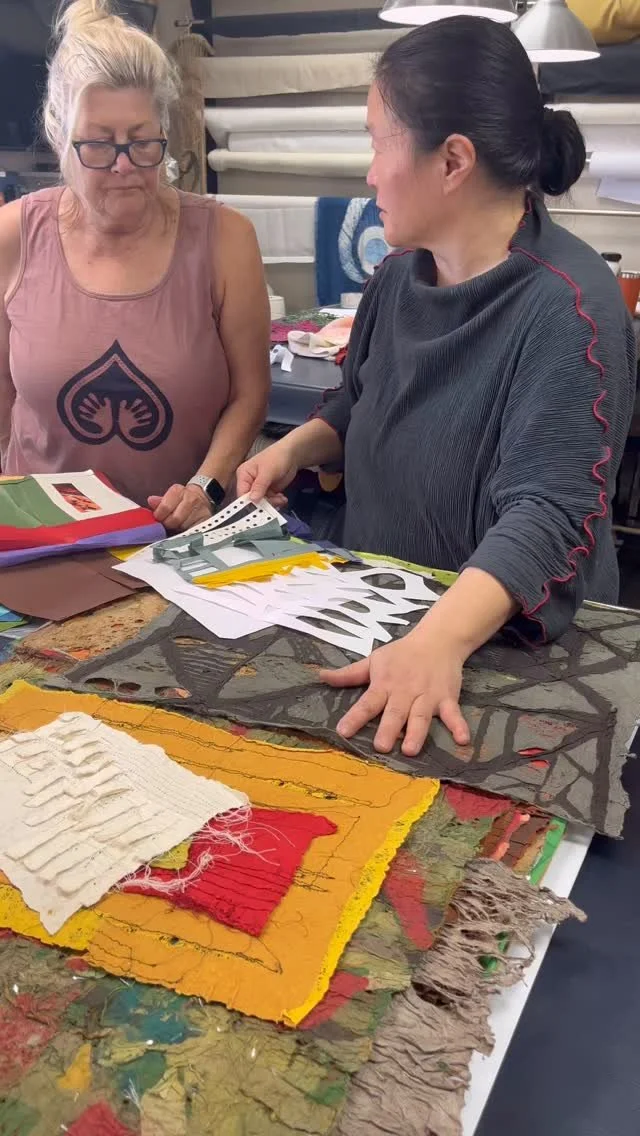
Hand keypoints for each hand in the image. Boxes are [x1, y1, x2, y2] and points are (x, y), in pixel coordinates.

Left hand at [148, 483, 211, 531]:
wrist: (202, 496)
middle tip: (167, 523)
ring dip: (178, 529)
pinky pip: (193, 531)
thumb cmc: (182, 498)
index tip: (158, 517)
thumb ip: (159, 502)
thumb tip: (151, 501)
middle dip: (168, 524)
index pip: (165, 507)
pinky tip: (185, 528)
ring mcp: (200, 509)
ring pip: (183, 527)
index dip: (159, 515)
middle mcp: (191, 498)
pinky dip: (187, 532)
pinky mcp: (206, 519)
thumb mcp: (170, 496)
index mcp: (178, 491)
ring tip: (178, 524)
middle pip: (174, 519)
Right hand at [236, 441, 298, 506]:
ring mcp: (259, 487)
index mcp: (243, 475)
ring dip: (272, 503)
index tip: (258, 509)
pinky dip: (276, 501)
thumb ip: (259, 486)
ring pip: (262, 502)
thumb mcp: (267, 471)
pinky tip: (282, 497)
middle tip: (275, 502)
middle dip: (263, 503)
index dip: (248, 503)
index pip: (242, 493)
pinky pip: (270, 501)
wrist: (292, 454)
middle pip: (251, 500)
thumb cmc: (277, 457)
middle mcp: (249, 482)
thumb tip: (252, 499)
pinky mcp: (268, 490)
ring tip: (281, 498)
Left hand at [320, 627, 469, 756]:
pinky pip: (453, 714)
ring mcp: (427, 696)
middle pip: (395, 712)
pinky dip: (459, 726)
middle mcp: (405, 692)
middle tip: (381, 746)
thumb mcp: (374, 660)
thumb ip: (349, 674)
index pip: (368, 702)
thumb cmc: (402, 654)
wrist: (438, 640)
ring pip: (421, 716)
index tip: (343, 731)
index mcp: (385, 684)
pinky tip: (462, 740)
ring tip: (411, 750)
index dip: (355, 717)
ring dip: (417, 732)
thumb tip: (321, 676)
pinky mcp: (447, 698)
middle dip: (388, 729)